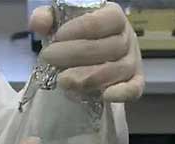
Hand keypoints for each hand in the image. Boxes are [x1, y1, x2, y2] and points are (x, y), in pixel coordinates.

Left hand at [30, 2, 144, 101]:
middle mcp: (127, 38)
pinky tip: (105, 96)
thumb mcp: (62, 22)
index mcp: (113, 17)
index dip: (79, 29)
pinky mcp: (135, 82)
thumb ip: (48, 18)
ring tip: (63, 81)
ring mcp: (133, 62)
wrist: (95, 54)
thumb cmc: (78, 36)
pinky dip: (122, 93)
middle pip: (108, 47)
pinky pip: (135, 88)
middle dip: (76, 54)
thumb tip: (38, 23)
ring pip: (117, 70)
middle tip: (49, 59)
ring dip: (90, 77)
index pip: (102, 21)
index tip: (56, 37)